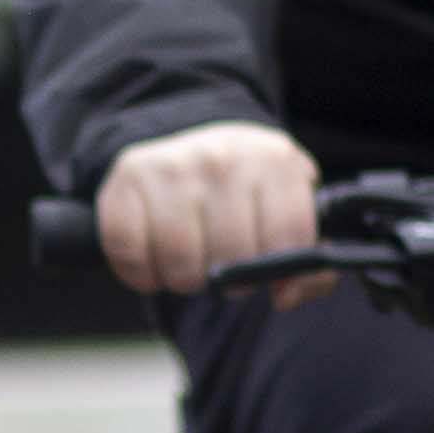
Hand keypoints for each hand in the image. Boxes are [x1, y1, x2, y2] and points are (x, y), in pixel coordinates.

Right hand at [97, 120, 333, 302]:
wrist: (186, 138)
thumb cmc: (244, 187)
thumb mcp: (287, 206)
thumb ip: (306, 260)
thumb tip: (284, 294)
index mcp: (275, 161)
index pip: (288, 240)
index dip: (275, 270)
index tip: (259, 268)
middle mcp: (224, 157)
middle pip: (232, 258)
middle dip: (225, 279)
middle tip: (218, 266)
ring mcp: (172, 166)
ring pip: (181, 264)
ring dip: (182, 279)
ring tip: (187, 262)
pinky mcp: (127, 180)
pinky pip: (131, 254)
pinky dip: (141, 274)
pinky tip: (153, 259)